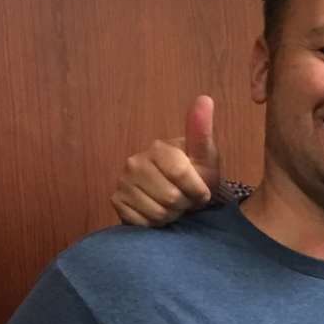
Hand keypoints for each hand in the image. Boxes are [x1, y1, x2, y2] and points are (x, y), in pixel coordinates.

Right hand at [109, 95, 221, 226]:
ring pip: (158, 212)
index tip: (201, 192)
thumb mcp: (206, 157)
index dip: (198, 190)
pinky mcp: (117, 202)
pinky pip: (143, 222)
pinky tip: (156, 213)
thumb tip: (206, 98)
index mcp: (158, 148)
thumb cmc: (196, 177)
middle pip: (171, 196)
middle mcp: (135, 162)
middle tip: (184, 199)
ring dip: (172, 216)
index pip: (181, 173)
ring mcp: (123, 182)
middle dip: (184, 204)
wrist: (179, 200)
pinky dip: (155, 224)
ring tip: (172, 206)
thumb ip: (202, 132)